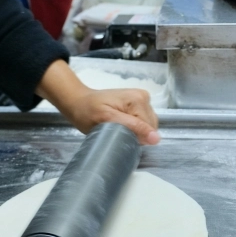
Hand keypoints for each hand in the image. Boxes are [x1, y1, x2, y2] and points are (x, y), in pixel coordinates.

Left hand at [36, 60, 160, 144]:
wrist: (79, 102)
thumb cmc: (88, 113)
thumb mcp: (108, 121)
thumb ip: (133, 127)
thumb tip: (156, 138)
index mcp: (139, 99)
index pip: (149, 129)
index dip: (137, 137)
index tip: (119, 135)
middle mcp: (144, 97)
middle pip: (151, 126)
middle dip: (137, 134)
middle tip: (117, 131)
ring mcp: (142, 99)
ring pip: (148, 125)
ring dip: (136, 131)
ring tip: (118, 127)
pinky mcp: (138, 103)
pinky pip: (143, 121)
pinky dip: (135, 127)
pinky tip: (122, 124)